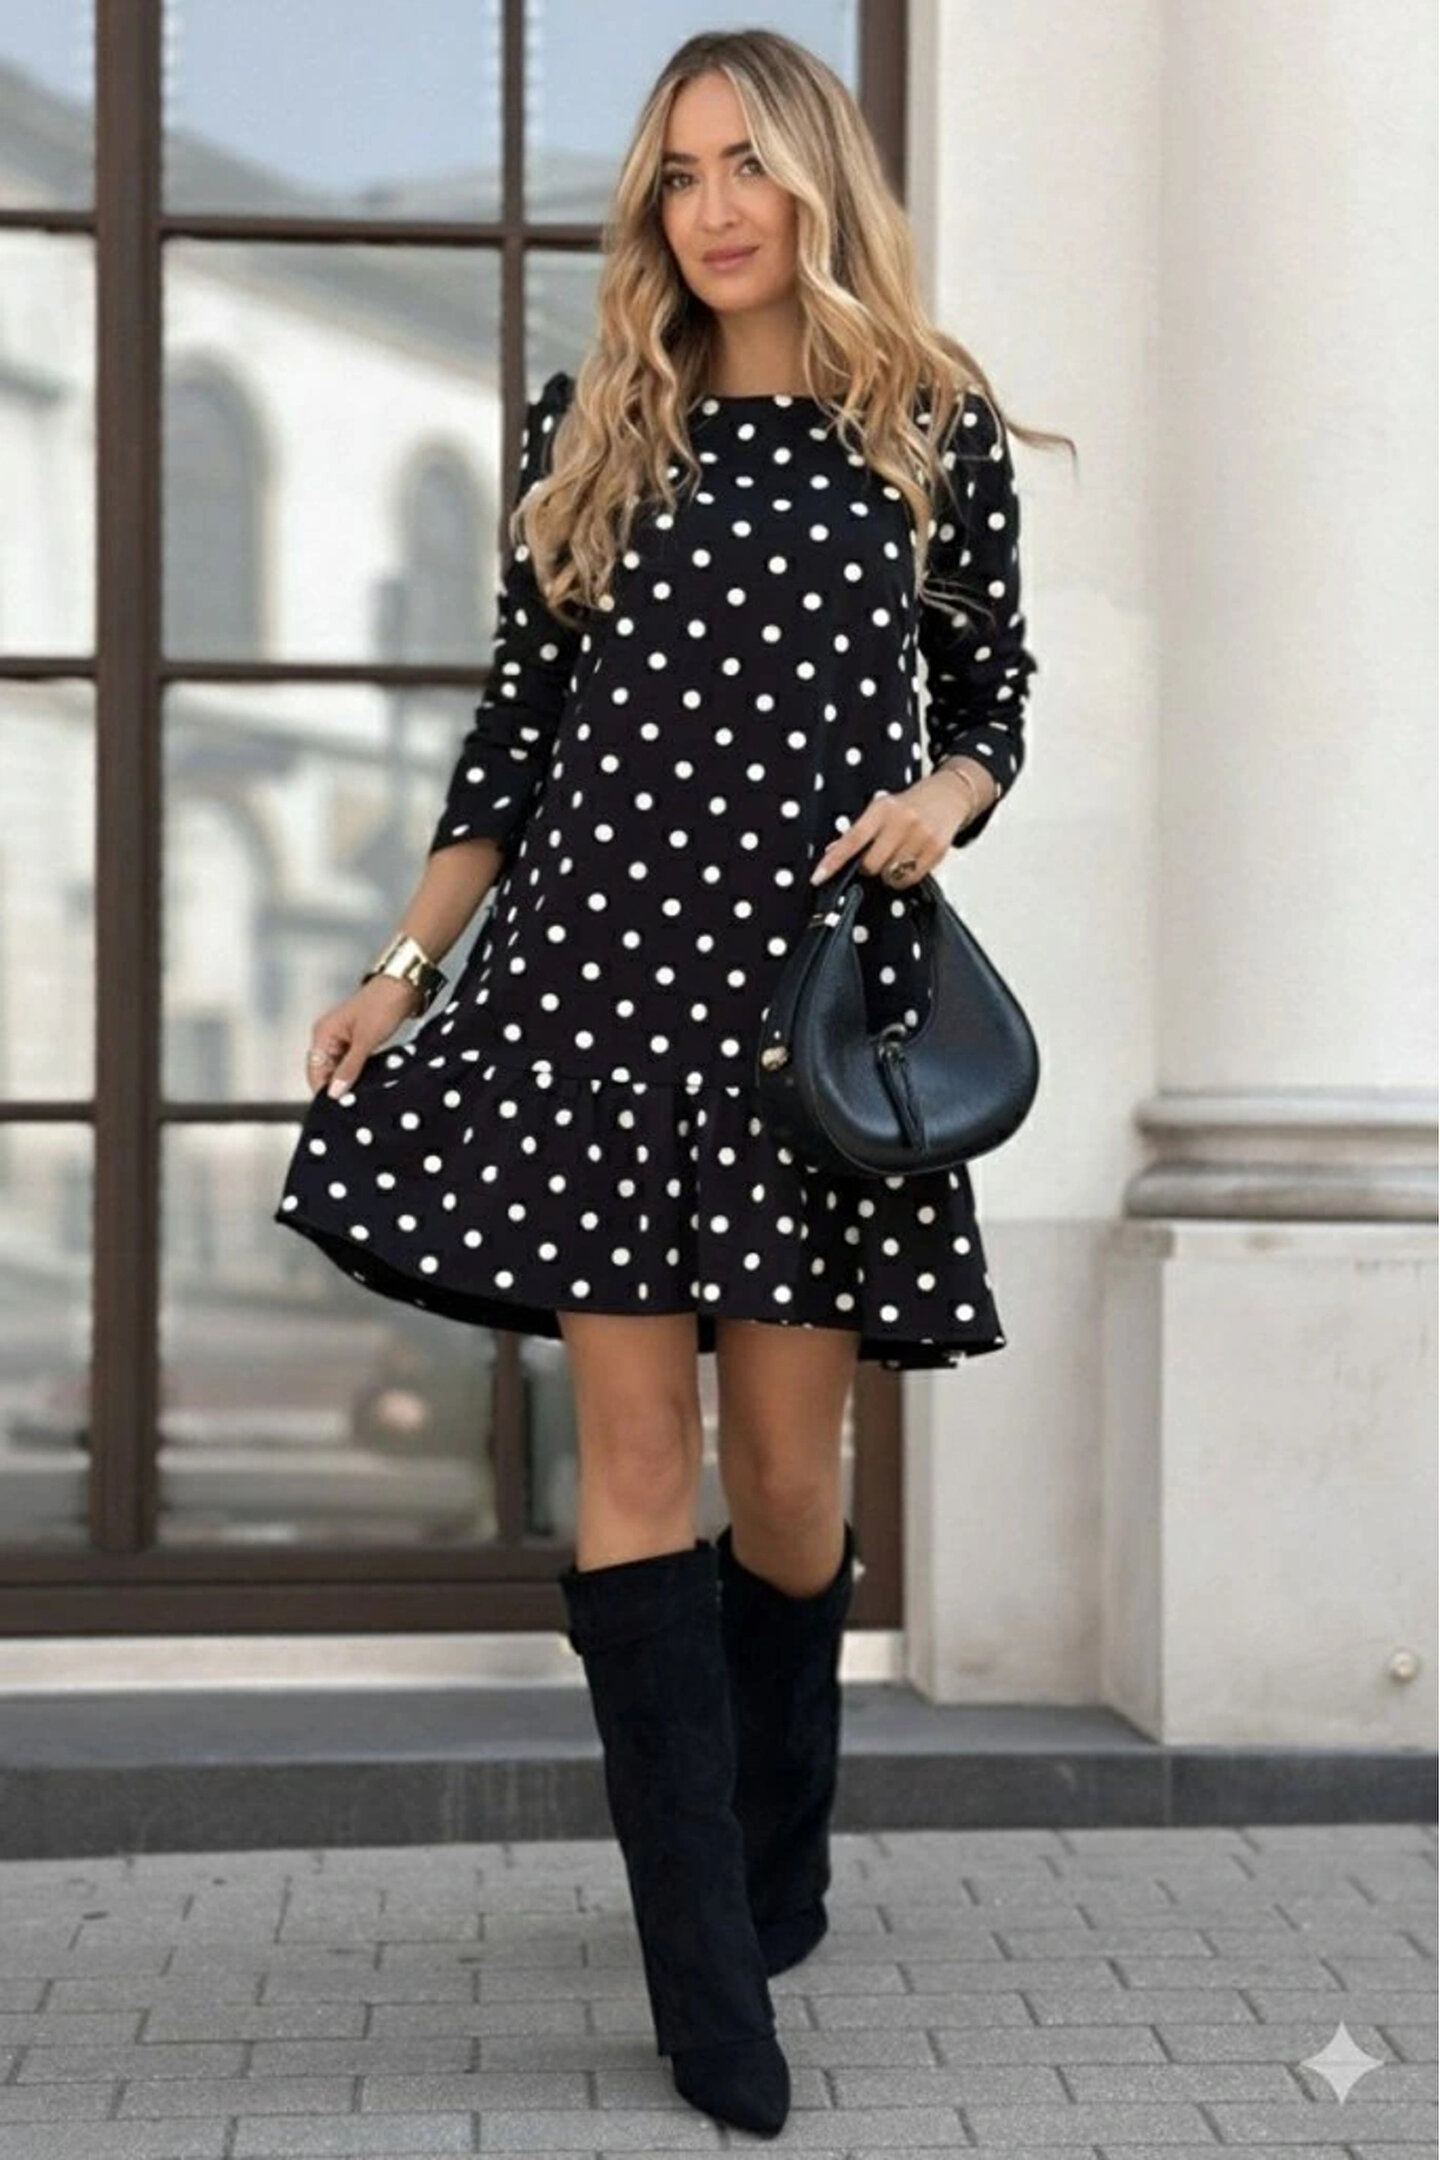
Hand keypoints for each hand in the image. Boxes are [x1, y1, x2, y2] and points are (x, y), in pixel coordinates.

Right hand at [304, 976, 422, 1097]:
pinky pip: (353, 1062)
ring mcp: (343, 1038)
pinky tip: (371, 1081)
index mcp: (323, 1033)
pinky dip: (360, 1072)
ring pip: (341, 1068)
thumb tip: (334, 1092)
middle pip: (326, 1071)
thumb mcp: (366, 1040)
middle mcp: (329, 1036)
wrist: (404, 985)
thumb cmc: (382, 1003)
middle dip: (339, 1086)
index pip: (315, 1071)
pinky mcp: (358, 1040)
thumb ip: (349, 1068)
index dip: (324, 1090)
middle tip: (355, 1103)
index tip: (338, 1107)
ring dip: (351, 1080)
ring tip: (364, 1094)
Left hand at [807, 767, 989, 888]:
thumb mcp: (881, 809)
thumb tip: (832, 853)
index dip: (833, 861)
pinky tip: (910, 861)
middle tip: (876, 858)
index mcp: (882, 809)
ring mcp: (921, 836)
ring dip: (888, 874)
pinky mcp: (936, 850)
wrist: (948, 795)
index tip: (819, 877)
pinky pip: (911, 879)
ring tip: (896, 857)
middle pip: (871, 864)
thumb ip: (859, 832)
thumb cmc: (910, 805)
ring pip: (891, 876)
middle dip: (868, 868)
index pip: (852, 839)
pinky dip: (905, 878)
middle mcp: (902, 821)